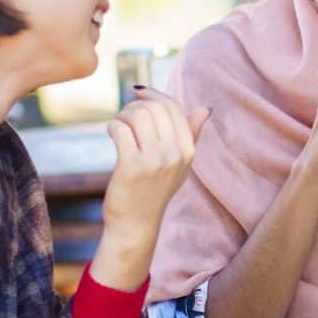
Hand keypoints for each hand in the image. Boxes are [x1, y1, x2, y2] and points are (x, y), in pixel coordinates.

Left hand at [100, 88, 210, 250]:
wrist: (136, 224)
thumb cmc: (155, 190)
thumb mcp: (180, 164)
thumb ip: (192, 135)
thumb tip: (205, 109)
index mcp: (188, 150)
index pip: (174, 107)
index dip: (153, 94)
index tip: (138, 93)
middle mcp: (175, 154)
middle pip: (155, 108)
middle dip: (135, 105)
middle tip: (125, 116)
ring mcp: (154, 161)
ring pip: (137, 115)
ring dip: (123, 114)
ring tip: (119, 125)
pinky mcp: (132, 167)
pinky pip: (121, 130)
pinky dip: (113, 126)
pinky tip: (112, 134)